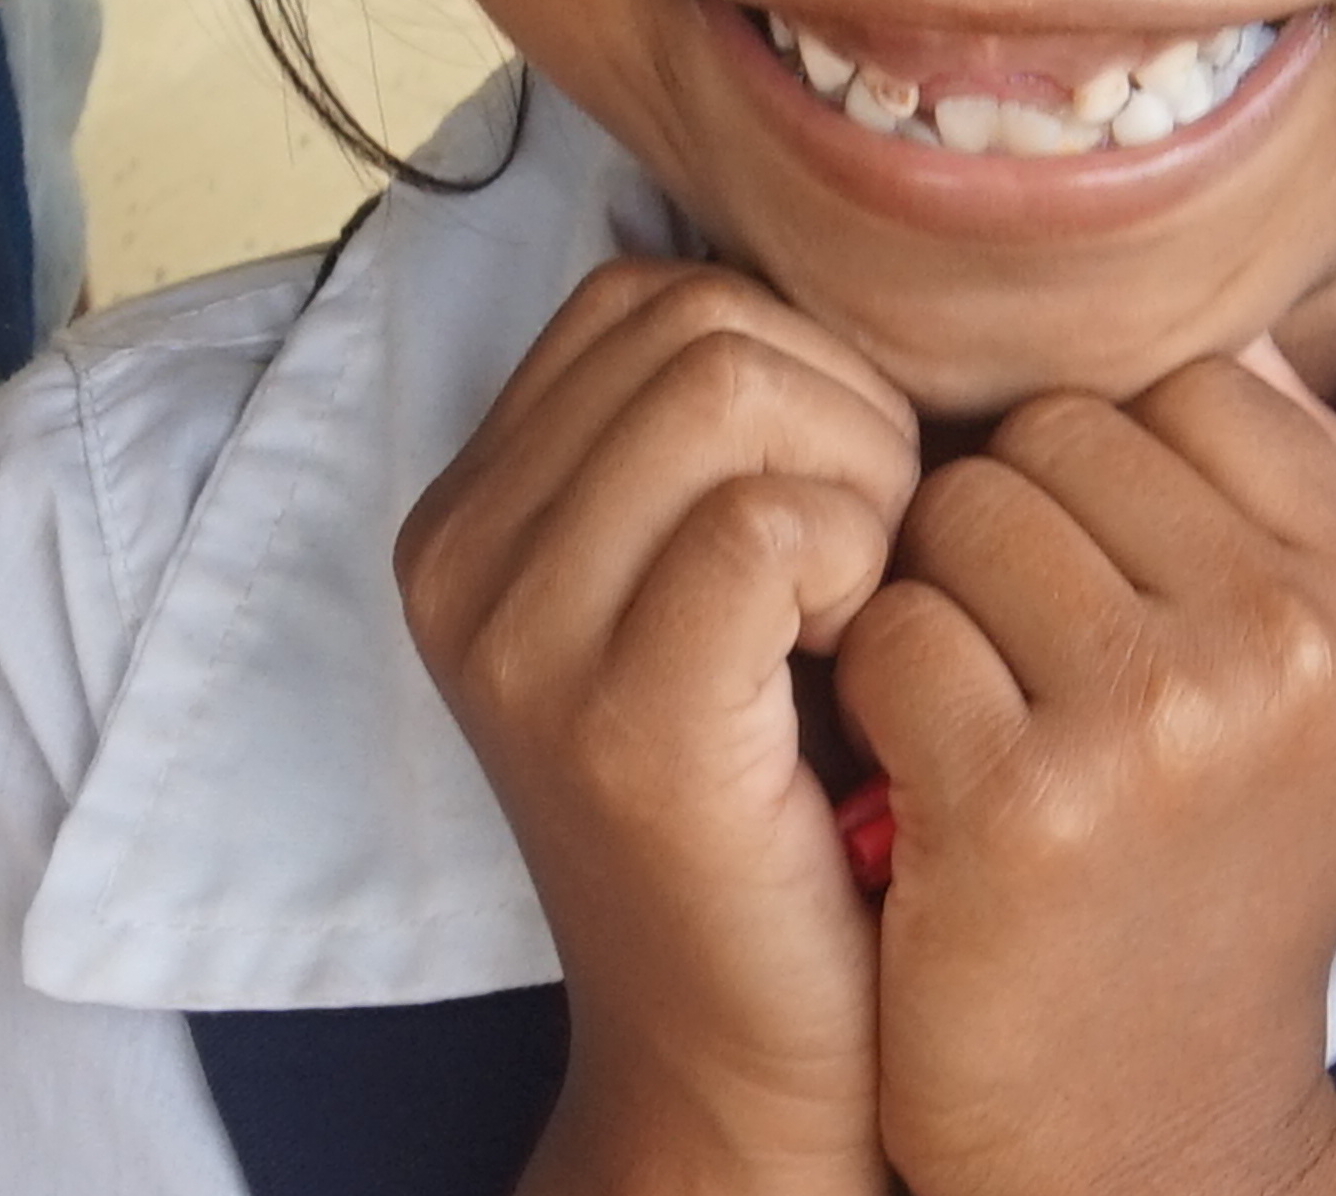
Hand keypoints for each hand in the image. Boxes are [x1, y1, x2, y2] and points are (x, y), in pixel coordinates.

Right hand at [400, 262, 920, 1195]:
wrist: (751, 1070)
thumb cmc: (788, 811)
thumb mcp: (717, 591)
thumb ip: (726, 438)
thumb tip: (844, 265)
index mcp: (471, 512)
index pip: (646, 292)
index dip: (791, 358)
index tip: (842, 500)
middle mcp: (458, 560)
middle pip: (692, 315)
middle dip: (838, 402)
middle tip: (877, 552)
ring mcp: (520, 642)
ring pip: (729, 385)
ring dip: (859, 471)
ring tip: (868, 596)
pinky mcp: (618, 725)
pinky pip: (764, 522)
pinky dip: (856, 555)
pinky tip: (861, 648)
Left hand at [838, 353, 1335, 1195]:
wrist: (1138, 1127)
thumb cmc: (1192, 871)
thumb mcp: (1299, 689)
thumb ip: (1270, 495)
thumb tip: (1197, 309)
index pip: (1189, 379)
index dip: (1103, 466)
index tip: (1104, 581)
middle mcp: (1293, 649)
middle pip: (1057, 431)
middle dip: (1007, 527)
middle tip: (1031, 668)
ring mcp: (1162, 723)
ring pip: (957, 513)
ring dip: (933, 602)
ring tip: (983, 718)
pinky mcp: (1022, 801)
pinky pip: (888, 626)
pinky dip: (876, 693)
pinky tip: (924, 781)